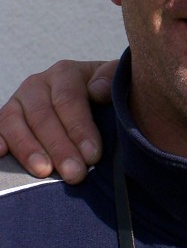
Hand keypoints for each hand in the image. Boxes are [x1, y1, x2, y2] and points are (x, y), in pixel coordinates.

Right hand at [0, 60, 115, 183]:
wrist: (93, 94)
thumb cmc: (107, 92)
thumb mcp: (115, 79)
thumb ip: (110, 78)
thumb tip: (97, 90)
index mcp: (66, 73)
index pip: (69, 100)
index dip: (80, 129)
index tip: (93, 155)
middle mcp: (37, 84)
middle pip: (43, 116)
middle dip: (59, 147)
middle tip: (75, 174)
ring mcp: (18, 101)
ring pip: (14, 123)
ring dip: (29, 150)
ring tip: (44, 172)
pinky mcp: (6, 118)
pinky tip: (1, 155)